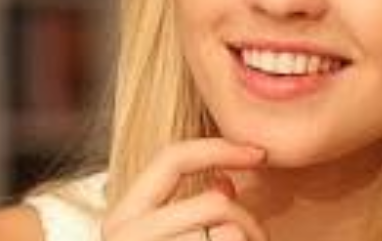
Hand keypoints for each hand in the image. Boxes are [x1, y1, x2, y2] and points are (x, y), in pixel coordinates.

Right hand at [101, 138, 267, 240]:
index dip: (219, 149)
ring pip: (229, 232)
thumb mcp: (172, 234)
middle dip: (246, 219)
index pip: (172, 158)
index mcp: (122, 218)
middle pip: (214, 202)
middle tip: (259, 238)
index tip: (259, 152)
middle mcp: (124, 234)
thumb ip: (189, 206)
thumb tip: (225, 184)